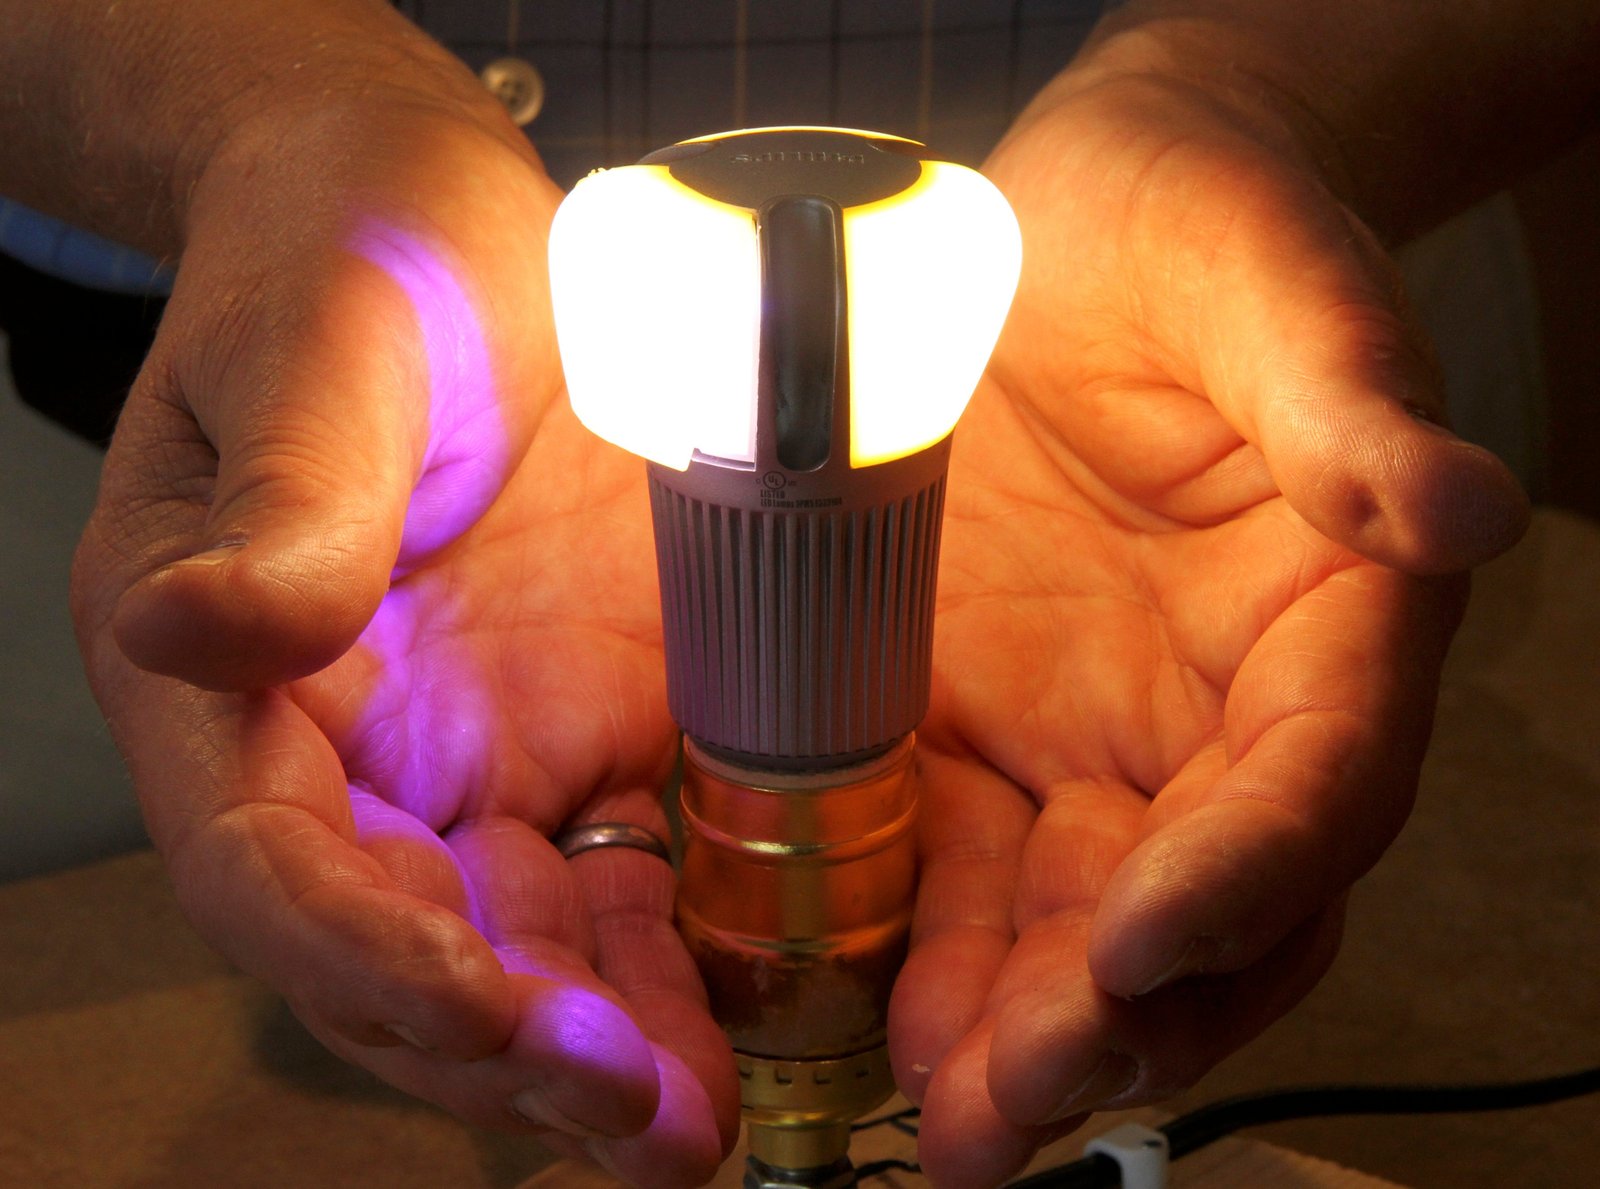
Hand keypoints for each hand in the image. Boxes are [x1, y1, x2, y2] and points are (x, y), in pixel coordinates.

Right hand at [69, 70, 735, 1186]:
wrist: (444, 214)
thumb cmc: (350, 251)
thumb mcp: (316, 350)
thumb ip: (281, 502)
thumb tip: (192, 628)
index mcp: (227, 671)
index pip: (273, 871)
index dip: (376, 965)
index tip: (504, 1016)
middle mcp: (336, 741)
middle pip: (397, 951)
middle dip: (513, 1055)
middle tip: (651, 1126)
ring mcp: (458, 744)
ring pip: (511, 942)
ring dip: (602, 1045)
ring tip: (701, 1125)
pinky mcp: (565, 723)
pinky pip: (607, 870)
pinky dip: (663, 955)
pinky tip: (736, 1002)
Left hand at [887, 69, 1522, 1185]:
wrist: (1077, 231)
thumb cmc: (1207, 242)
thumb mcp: (1279, 296)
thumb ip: (1353, 408)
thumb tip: (1464, 509)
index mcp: (1325, 628)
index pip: (1313, 783)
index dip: (1248, 874)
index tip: (1152, 942)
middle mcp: (1210, 715)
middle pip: (1193, 903)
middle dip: (1114, 1017)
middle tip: (1016, 1103)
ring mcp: (1084, 730)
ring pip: (1071, 917)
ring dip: (1012, 1026)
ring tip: (943, 1118)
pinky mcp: (970, 721)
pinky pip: (948, 855)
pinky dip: (915, 941)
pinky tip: (860, 1009)